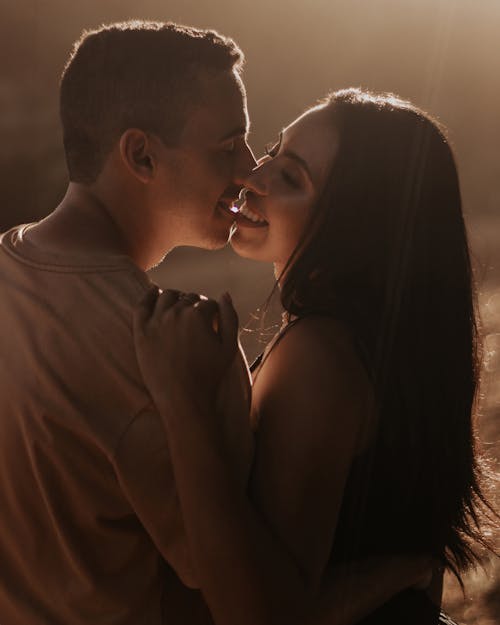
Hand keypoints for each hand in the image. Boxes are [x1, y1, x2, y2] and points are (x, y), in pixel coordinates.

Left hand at [133, 287, 239, 412]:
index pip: (209, 304)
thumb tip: (225, 294)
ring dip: (176, 297)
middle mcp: (176, 313)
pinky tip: (154, 292)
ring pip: (166, 296)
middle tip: (197, 319)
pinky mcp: (141, 331)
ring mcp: (156, 321)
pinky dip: (149, 296)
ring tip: (179, 306)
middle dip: (195, 305)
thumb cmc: (209, 375)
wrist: (183, 399)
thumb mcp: (230, 346)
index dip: (213, 312)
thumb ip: (230, 317)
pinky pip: (142, 305)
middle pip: (188, 298)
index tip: (213, 322)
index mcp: (199, 315)